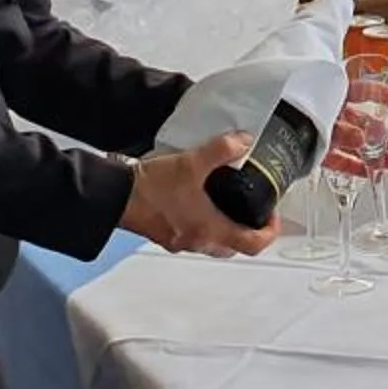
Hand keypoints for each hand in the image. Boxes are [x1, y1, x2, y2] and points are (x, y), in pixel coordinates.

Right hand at [120, 133, 280, 257]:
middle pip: (236, 247)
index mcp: (210, 230)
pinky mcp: (166, 236)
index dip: (270, 232)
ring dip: (227, 229)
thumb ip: (222, 150)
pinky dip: (206, 226)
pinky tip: (202, 204)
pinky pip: (195, 237)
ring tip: (231, 204)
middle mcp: (198, 242)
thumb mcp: (192, 162)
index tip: (273, 216)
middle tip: (255, 210)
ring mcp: (181, 242)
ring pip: (215, 245)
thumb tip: (244, 141)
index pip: (253, 244)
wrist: (114, 196)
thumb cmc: (151, 188)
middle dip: (250, 231)